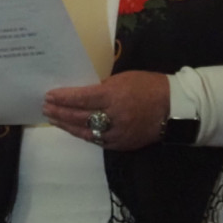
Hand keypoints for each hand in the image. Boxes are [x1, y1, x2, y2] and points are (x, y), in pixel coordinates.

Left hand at [42, 70, 169, 150]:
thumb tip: (82, 93)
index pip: (82, 98)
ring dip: (67, 126)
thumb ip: (102, 88)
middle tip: (45, 108)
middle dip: (60, 112)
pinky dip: (84, 134)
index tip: (49, 95)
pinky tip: (73, 130)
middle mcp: (114, 116)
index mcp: (114, 96)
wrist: (176, 107)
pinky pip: (98, 141)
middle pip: (79, 116)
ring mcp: (118, 133)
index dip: (63, 98)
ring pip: (86, 131)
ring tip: (54, 120)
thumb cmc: (148, 86)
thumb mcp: (123, 79)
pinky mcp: (123, 144)